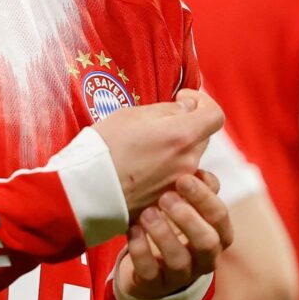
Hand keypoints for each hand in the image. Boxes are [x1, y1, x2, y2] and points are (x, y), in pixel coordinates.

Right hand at [91, 90, 225, 215]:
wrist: (83, 191)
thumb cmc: (103, 148)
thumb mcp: (132, 114)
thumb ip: (166, 110)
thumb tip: (186, 108)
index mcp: (182, 136)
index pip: (215, 115)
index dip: (202, 102)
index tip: (182, 99)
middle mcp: (187, 163)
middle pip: (203, 137)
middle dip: (187, 124)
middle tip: (158, 122)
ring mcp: (179, 184)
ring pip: (190, 158)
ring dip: (176, 148)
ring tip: (148, 146)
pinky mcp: (167, 200)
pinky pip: (177, 179)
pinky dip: (167, 168)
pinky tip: (144, 165)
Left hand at [114, 170, 233, 299]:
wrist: (153, 269)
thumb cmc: (176, 227)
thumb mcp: (191, 206)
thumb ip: (200, 187)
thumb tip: (199, 168)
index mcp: (219, 236)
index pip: (220, 217)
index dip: (204, 197)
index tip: (182, 178)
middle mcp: (205, 258)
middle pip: (207, 242)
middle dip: (187, 218)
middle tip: (165, 197)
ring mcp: (180, 275)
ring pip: (179, 260)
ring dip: (163, 234)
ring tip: (147, 213)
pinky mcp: (155, 285)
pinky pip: (149, 272)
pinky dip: (140, 249)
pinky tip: (133, 229)